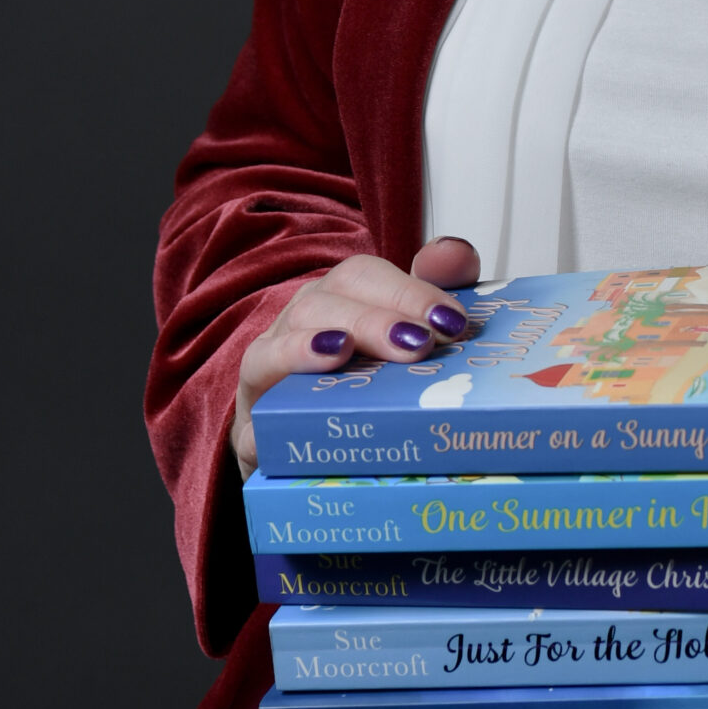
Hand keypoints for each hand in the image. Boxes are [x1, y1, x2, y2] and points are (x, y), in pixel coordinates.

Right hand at [229, 237, 480, 478]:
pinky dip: (283, 378)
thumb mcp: (402, 346)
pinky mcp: (251, 422)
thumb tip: (455, 254)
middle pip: (327, 301)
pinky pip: (255, 396)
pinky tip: (310, 388)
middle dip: (375, 318)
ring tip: (348, 352)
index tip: (450, 321)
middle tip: (418, 344)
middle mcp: (299, 324)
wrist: (300, 453)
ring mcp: (269, 369)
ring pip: (283, 339)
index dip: (408, 291)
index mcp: (338, 301)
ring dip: (318, 343)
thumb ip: (430, 297)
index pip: (365, 276)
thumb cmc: (356, 393)